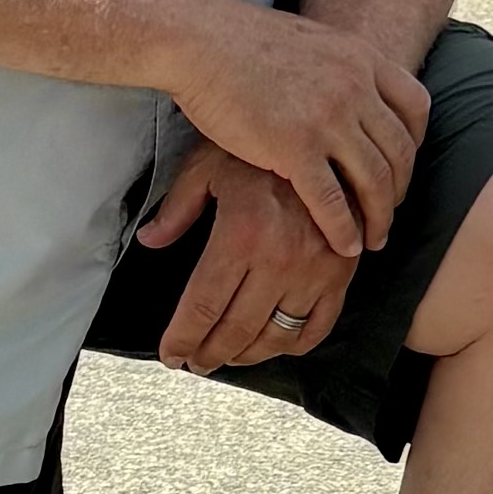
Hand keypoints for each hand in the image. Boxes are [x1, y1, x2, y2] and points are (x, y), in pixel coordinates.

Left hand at [131, 147, 359, 372]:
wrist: (326, 131)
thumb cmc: (262, 146)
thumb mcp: (209, 165)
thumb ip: (178, 207)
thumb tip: (150, 240)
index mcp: (242, 234)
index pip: (204, 307)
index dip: (183, 339)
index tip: (171, 354)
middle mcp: (280, 259)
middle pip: (236, 330)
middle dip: (209, 354)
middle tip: (195, 361)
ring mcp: (315, 270)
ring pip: (275, 337)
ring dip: (246, 355)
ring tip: (228, 356)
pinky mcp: (341, 274)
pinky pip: (316, 327)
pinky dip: (292, 345)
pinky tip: (272, 344)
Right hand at [162, 0, 429, 265]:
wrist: (201, 40)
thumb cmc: (240, 42)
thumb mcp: (309, 41)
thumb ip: (335, 67)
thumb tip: (340, 84)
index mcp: (361, 58)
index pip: (415, 108)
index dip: (414, 144)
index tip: (401, 168)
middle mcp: (355, 88)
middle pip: (399, 152)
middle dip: (398, 191)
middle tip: (387, 214)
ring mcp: (328, 118)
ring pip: (374, 182)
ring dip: (378, 218)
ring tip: (373, 241)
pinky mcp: (296, 148)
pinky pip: (332, 200)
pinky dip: (343, 229)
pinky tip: (343, 246)